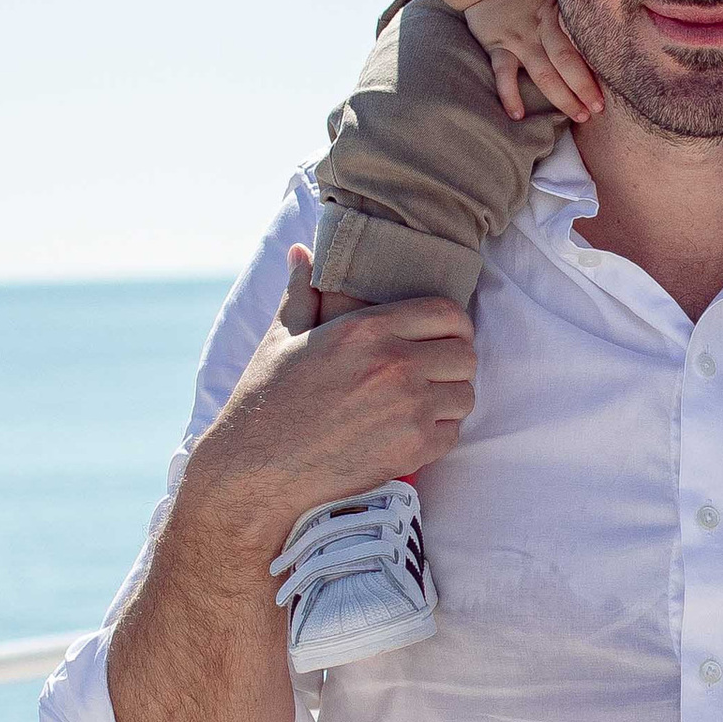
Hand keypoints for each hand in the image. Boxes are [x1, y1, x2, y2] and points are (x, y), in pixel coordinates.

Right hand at [181, 251, 477, 557]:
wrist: (257, 470)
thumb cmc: (266, 402)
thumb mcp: (282, 339)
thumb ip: (302, 292)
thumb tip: (302, 251)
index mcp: (365, 328)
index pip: (447, 313)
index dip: (453, 325)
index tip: (442, 337)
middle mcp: (394, 363)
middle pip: (465, 354)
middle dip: (454, 362)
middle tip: (434, 373)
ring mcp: (408, 407)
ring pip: (465, 394)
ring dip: (450, 399)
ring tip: (426, 403)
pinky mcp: (413, 449)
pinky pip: (454, 433)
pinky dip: (441, 433)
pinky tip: (415, 431)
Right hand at [460, 0, 603, 128]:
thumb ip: (580, 1)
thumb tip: (617, 12)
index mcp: (560, 10)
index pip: (583, 38)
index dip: (600, 60)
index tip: (619, 80)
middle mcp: (541, 27)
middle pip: (567, 60)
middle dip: (585, 86)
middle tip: (600, 107)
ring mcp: (519, 38)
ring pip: (543, 73)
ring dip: (562, 97)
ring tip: (580, 116)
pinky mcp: (497, 46)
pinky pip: (503, 74)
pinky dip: (510, 95)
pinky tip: (519, 116)